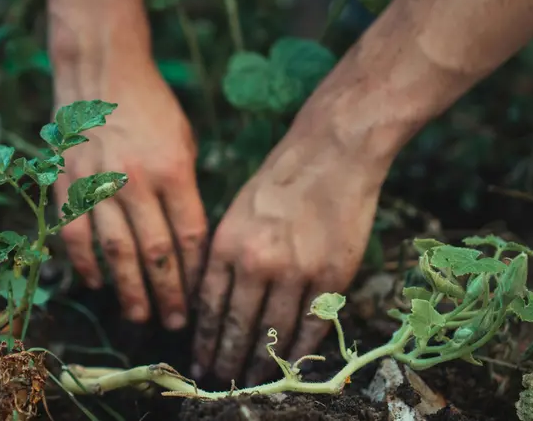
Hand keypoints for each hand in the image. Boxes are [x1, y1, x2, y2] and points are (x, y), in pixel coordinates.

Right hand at [54, 61, 206, 329]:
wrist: (101, 73)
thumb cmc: (152, 108)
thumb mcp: (184, 142)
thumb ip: (186, 190)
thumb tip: (188, 241)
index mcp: (173, 170)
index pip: (189, 236)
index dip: (195, 273)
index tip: (200, 298)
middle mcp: (136, 181)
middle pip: (155, 252)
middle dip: (168, 294)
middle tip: (174, 325)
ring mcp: (98, 184)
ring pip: (115, 252)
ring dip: (128, 290)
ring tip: (140, 317)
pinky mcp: (68, 184)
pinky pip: (76, 234)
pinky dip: (86, 264)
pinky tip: (97, 285)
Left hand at [191, 129, 385, 384]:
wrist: (332, 153)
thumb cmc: (280, 178)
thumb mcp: (236, 211)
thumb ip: (224, 256)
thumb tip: (212, 301)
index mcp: (227, 244)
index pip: (209, 307)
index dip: (204, 341)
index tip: (200, 361)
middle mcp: (257, 262)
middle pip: (238, 327)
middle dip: (227, 359)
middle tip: (222, 379)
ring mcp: (297, 271)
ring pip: (274, 333)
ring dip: (262, 362)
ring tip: (253, 379)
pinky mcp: (332, 276)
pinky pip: (312, 325)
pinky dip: (300, 350)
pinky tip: (290, 364)